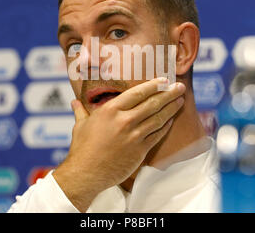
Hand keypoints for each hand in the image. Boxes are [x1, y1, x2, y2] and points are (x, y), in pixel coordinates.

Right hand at [52, 77, 185, 211]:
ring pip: (158, 118)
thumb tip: (74, 102)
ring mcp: (134, 136)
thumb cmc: (81, 148)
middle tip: (180, 86)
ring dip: (171, 108)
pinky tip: (171, 120)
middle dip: (169, 93)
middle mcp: (124, 120)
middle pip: (152, 103)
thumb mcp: (80, 125)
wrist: (85, 174)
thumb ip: (81, 111)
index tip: (164, 80)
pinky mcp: (140, 150)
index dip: (153, 85)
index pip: (137, 93)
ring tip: (180, 100)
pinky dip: (165, 126)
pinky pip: (157, 135)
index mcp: (110, 110)